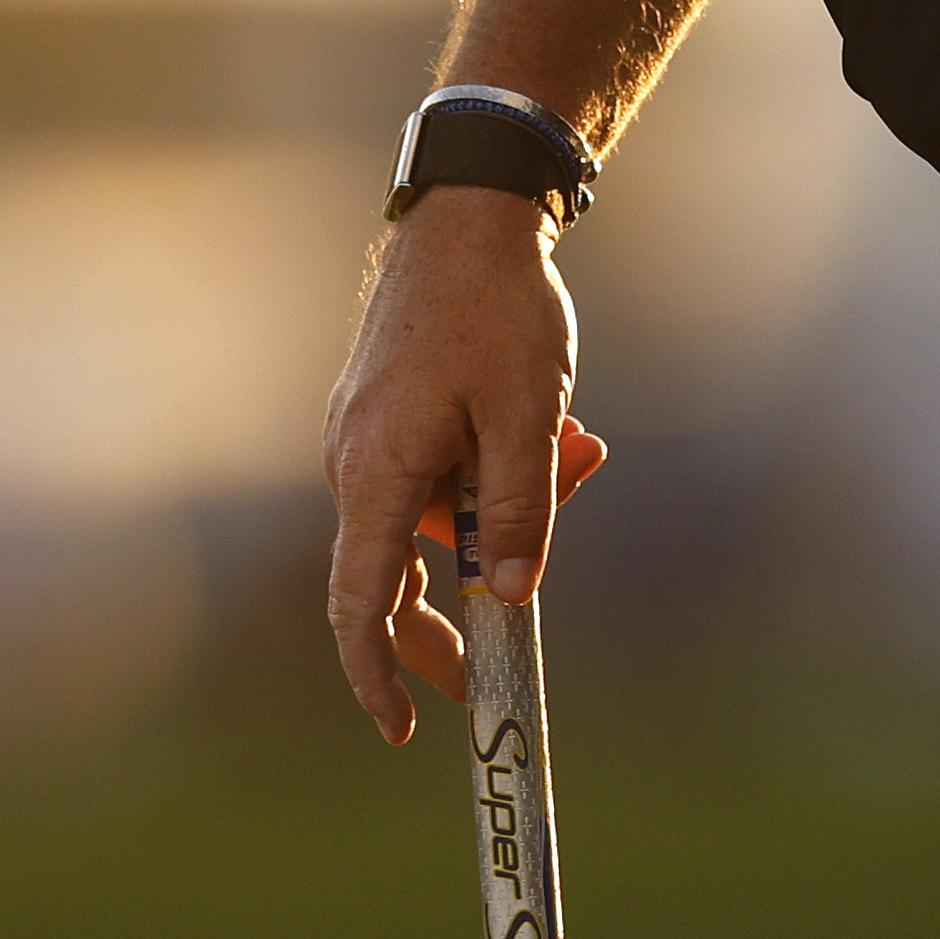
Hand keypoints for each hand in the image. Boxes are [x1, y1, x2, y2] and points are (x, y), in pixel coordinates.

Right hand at [322, 187, 609, 742]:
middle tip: (522, 616)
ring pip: (436, 511)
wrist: (470, 209)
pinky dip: (494, 466)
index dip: (377, 674)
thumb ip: (522, 513)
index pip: (359, 603)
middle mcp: (356, 459)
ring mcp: (367, 431)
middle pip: (399, 569)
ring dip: (510, 505)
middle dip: (471, 594)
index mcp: (378, 471)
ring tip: (583, 448)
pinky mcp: (388, 407)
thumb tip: (510, 595)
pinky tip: (561, 429)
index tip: (403, 728)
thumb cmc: (497, 308)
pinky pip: (438, 467)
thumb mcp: (530, 418)